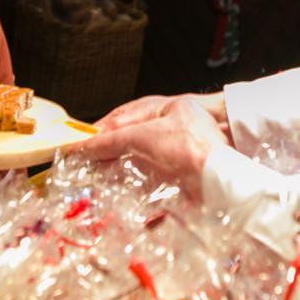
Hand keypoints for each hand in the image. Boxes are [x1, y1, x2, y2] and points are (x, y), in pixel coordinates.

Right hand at [78, 95, 230, 191]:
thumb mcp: (143, 137)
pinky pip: (153, 178)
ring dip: (120, 168)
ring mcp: (180, 152)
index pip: (124, 116)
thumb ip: (112, 140)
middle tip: (84, 160)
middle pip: (132, 137)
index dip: (99, 130)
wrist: (222, 180)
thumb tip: (86, 145)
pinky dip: (137, 185)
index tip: (77, 144)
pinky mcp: (182, 175)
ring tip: (99, 175)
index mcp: (169, 108)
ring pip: (141, 157)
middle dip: (108, 149)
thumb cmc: (190, 148)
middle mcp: (175, 127)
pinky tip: (125, 190)